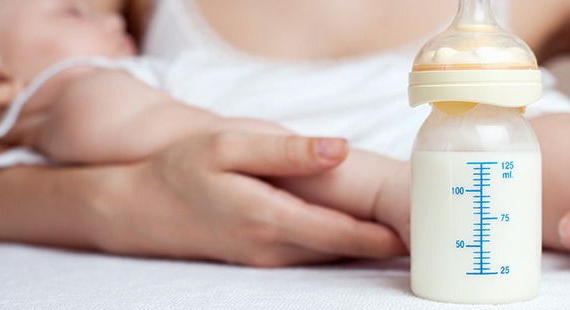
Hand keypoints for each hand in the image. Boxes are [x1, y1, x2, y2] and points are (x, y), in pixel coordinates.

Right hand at [84, 132, 405, 266]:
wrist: (142, 209)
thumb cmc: (184, 170)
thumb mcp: (230, 146)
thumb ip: (287, 152)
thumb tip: (340, 149)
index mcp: (269, 216)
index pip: (343, 233)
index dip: (385, 236)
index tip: (424, 234)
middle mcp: (272, 247)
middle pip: (343, 251)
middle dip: (385, 243)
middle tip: (427, 233)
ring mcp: (267, 259)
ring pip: (329, 256)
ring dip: (365, 246)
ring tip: (404, 231)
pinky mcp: (261, 260)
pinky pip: (311, 255)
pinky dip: (339, 245)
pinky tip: (358, 232)